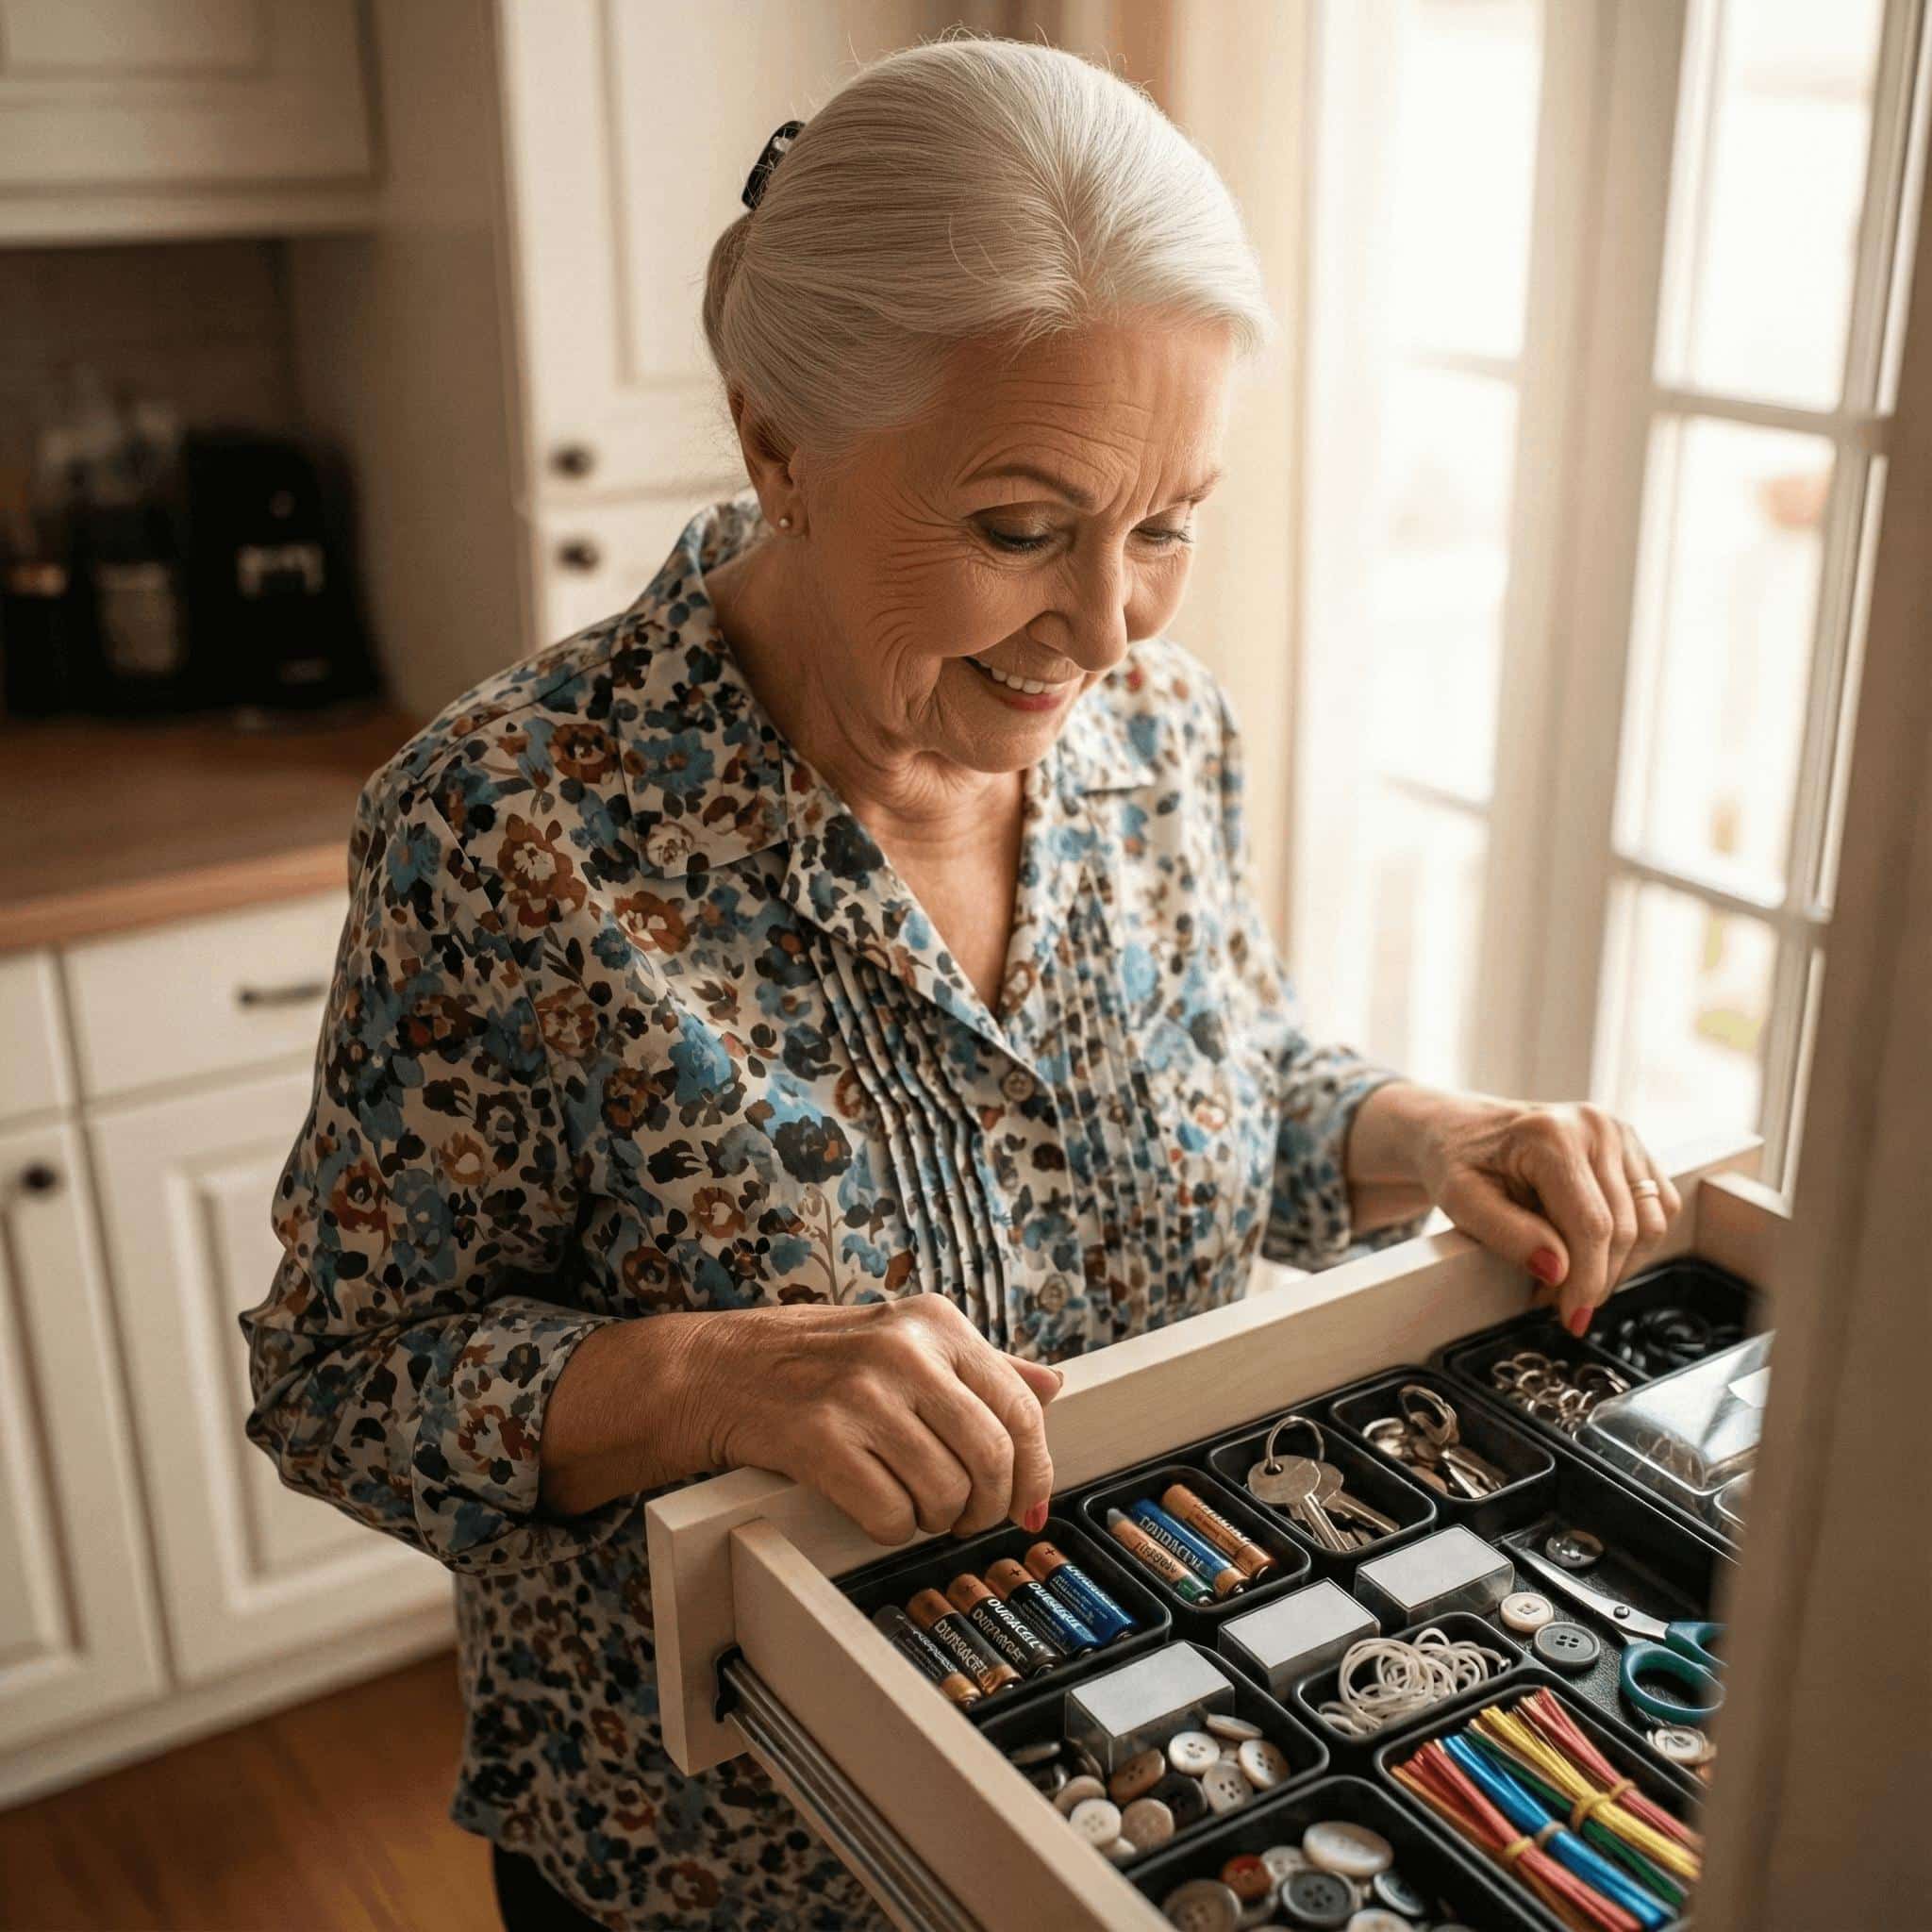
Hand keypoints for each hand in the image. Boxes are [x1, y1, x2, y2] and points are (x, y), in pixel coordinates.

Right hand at [691, 1295, 1062, 1545]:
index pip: (1021, 1408)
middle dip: (987, 1506)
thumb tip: (1054, 1387)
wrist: (721, 1370)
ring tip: (913, 1506)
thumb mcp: (907, 1339)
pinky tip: (873, 1507)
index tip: (1029, 1507)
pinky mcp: (820, 1439)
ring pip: (945, 1492)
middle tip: (968, 1517)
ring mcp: (861, 1393)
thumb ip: (981, 1365)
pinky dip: (891, 1529)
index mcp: (937, 1322)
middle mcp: (904, 1350)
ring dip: (936, 1520)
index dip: (1035, 1471)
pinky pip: (890, 1515)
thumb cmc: (820, 1360)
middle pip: (991, 1456)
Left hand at [1353, 1084, 1683, 1333]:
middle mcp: (1595, 1127)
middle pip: (1626, 1229)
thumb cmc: (1456, 1162)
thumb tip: (1559, 1271)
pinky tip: (1591, 1253)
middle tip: (1557, 1305)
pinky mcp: (1634, 1146)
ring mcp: (1620, 1132)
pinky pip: (1660, 1208)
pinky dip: (1634, 1243)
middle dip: (1597, 1280)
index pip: (1591, 1225)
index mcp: (1552, 1135)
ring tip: (1570, 1280)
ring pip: (1651, 1223)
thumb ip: (1508, 1234)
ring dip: (1619, 1266)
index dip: (1587, 1281)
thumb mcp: (1461, 1201)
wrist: (1462, 1128)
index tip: (1570, 1319)